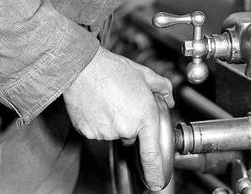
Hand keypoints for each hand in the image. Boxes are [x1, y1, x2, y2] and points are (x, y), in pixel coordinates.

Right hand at [63, 47, 174, 189]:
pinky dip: (99, 121)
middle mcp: (126, 127)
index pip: (151, 153)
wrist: (82, 67)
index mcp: (144, 115)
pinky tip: (98, 104)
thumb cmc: (112, 69)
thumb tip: (168, 98)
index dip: (155, 171)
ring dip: (115, 120)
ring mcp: (105, 132)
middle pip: (132, 134)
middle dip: (131, 121)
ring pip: (115, 132)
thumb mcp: (144, 74)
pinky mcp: (88, 132)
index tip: (157, 182)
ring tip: (110, 98)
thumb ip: (162, 88)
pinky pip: (98, 131)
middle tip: (125, 100)